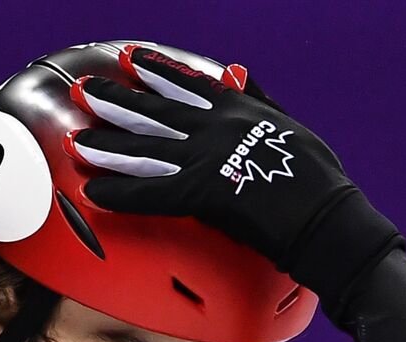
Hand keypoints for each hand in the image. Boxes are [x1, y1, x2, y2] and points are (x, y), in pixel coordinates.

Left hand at [68, 45, 401, 309]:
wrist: (330, 219)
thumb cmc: (320, 184)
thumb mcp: (292, 129)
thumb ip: (261, 102)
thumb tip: (238, 77)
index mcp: (241, 111)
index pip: (190, 84)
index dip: (157, 70)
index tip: (132, 58)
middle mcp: (218, 128)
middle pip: (156, 110)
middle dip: (117, 99)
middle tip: (84, 89)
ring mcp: (209, 158)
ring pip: (146, 147)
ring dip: (107, 143)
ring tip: (75, 136)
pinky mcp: (204, 192)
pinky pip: (152, 192)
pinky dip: (121, 192)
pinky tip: (93, 192)